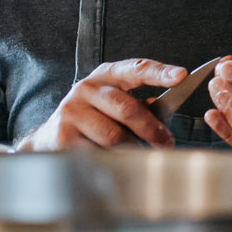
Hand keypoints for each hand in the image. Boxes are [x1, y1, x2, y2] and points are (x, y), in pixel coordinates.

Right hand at [19, 58, 186, 149]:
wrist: (49, 137)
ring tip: (143, 155)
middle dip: (152, 128)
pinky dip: (114, 160)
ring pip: (114, 136)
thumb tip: (164, 114)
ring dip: (134, 149)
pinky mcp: (64, 137)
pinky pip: (99, 153)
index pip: (136, 68)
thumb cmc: (93, 118)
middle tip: (167, 142)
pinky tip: (118, 162)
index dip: (160, 72)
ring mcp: (72, 113)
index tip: (182, 76)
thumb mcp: (113, 103)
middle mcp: (86, 89)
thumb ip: (139, 105)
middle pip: (127, 108)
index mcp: (105, 76)